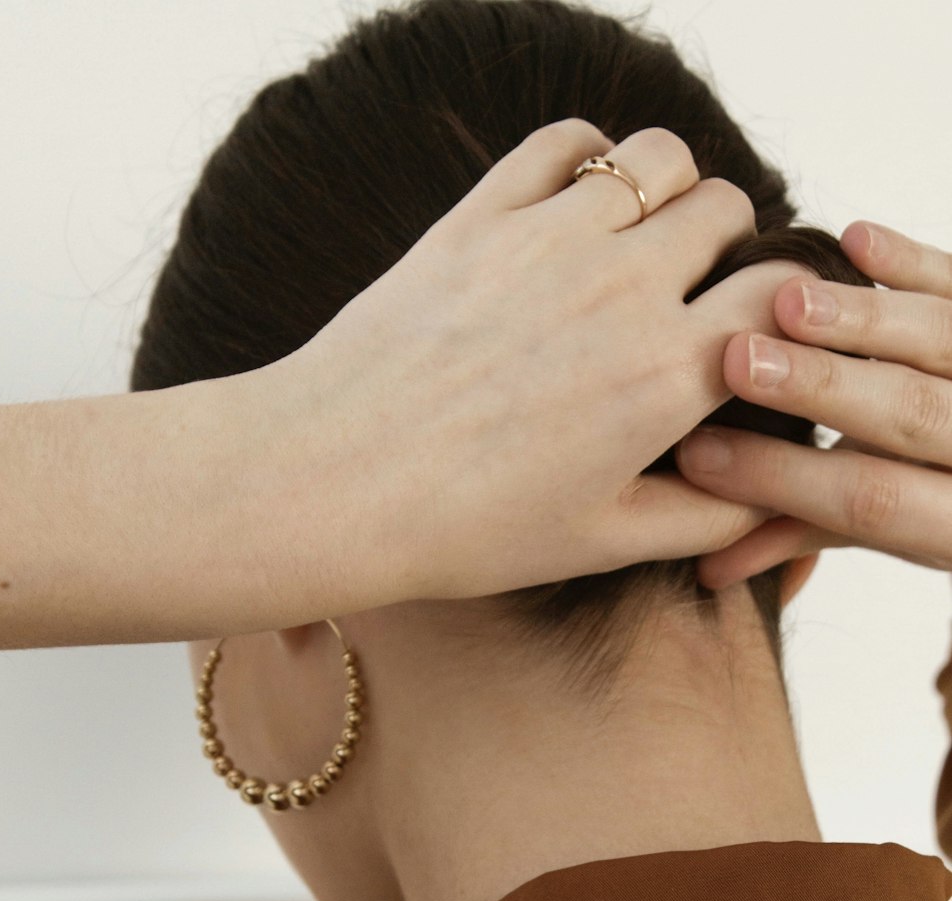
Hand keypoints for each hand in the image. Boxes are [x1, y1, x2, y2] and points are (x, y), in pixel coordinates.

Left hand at [269, 119, 811, 608]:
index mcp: (667, 376)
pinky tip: (573, 209)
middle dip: (726, 247)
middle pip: (729, 211)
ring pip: (660, 158)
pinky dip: (589, 160)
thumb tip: (767, 487)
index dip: (782, 314)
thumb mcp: (601, 542)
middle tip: (689, 291)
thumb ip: (704, 514)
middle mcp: (624, 291)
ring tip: (637, 242)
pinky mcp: (483, 214)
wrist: (334, 486)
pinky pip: (567, 143)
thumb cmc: (464, 530)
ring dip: (667, 191)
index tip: (752, 337)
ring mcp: (551, 241)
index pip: (780, 299)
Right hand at [673, 222, 951, 587]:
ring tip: (786, 302)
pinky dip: (915, 260)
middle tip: (739, 361)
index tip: (699, 454)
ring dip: (859, 318)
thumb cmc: (945, 502)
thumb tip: (711, 565)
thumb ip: (808, 534)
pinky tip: (855, 240)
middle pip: (909, 414)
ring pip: (940, 339)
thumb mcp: (895, 533)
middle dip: (820, 386)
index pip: (872, 502)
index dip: (785, 479)